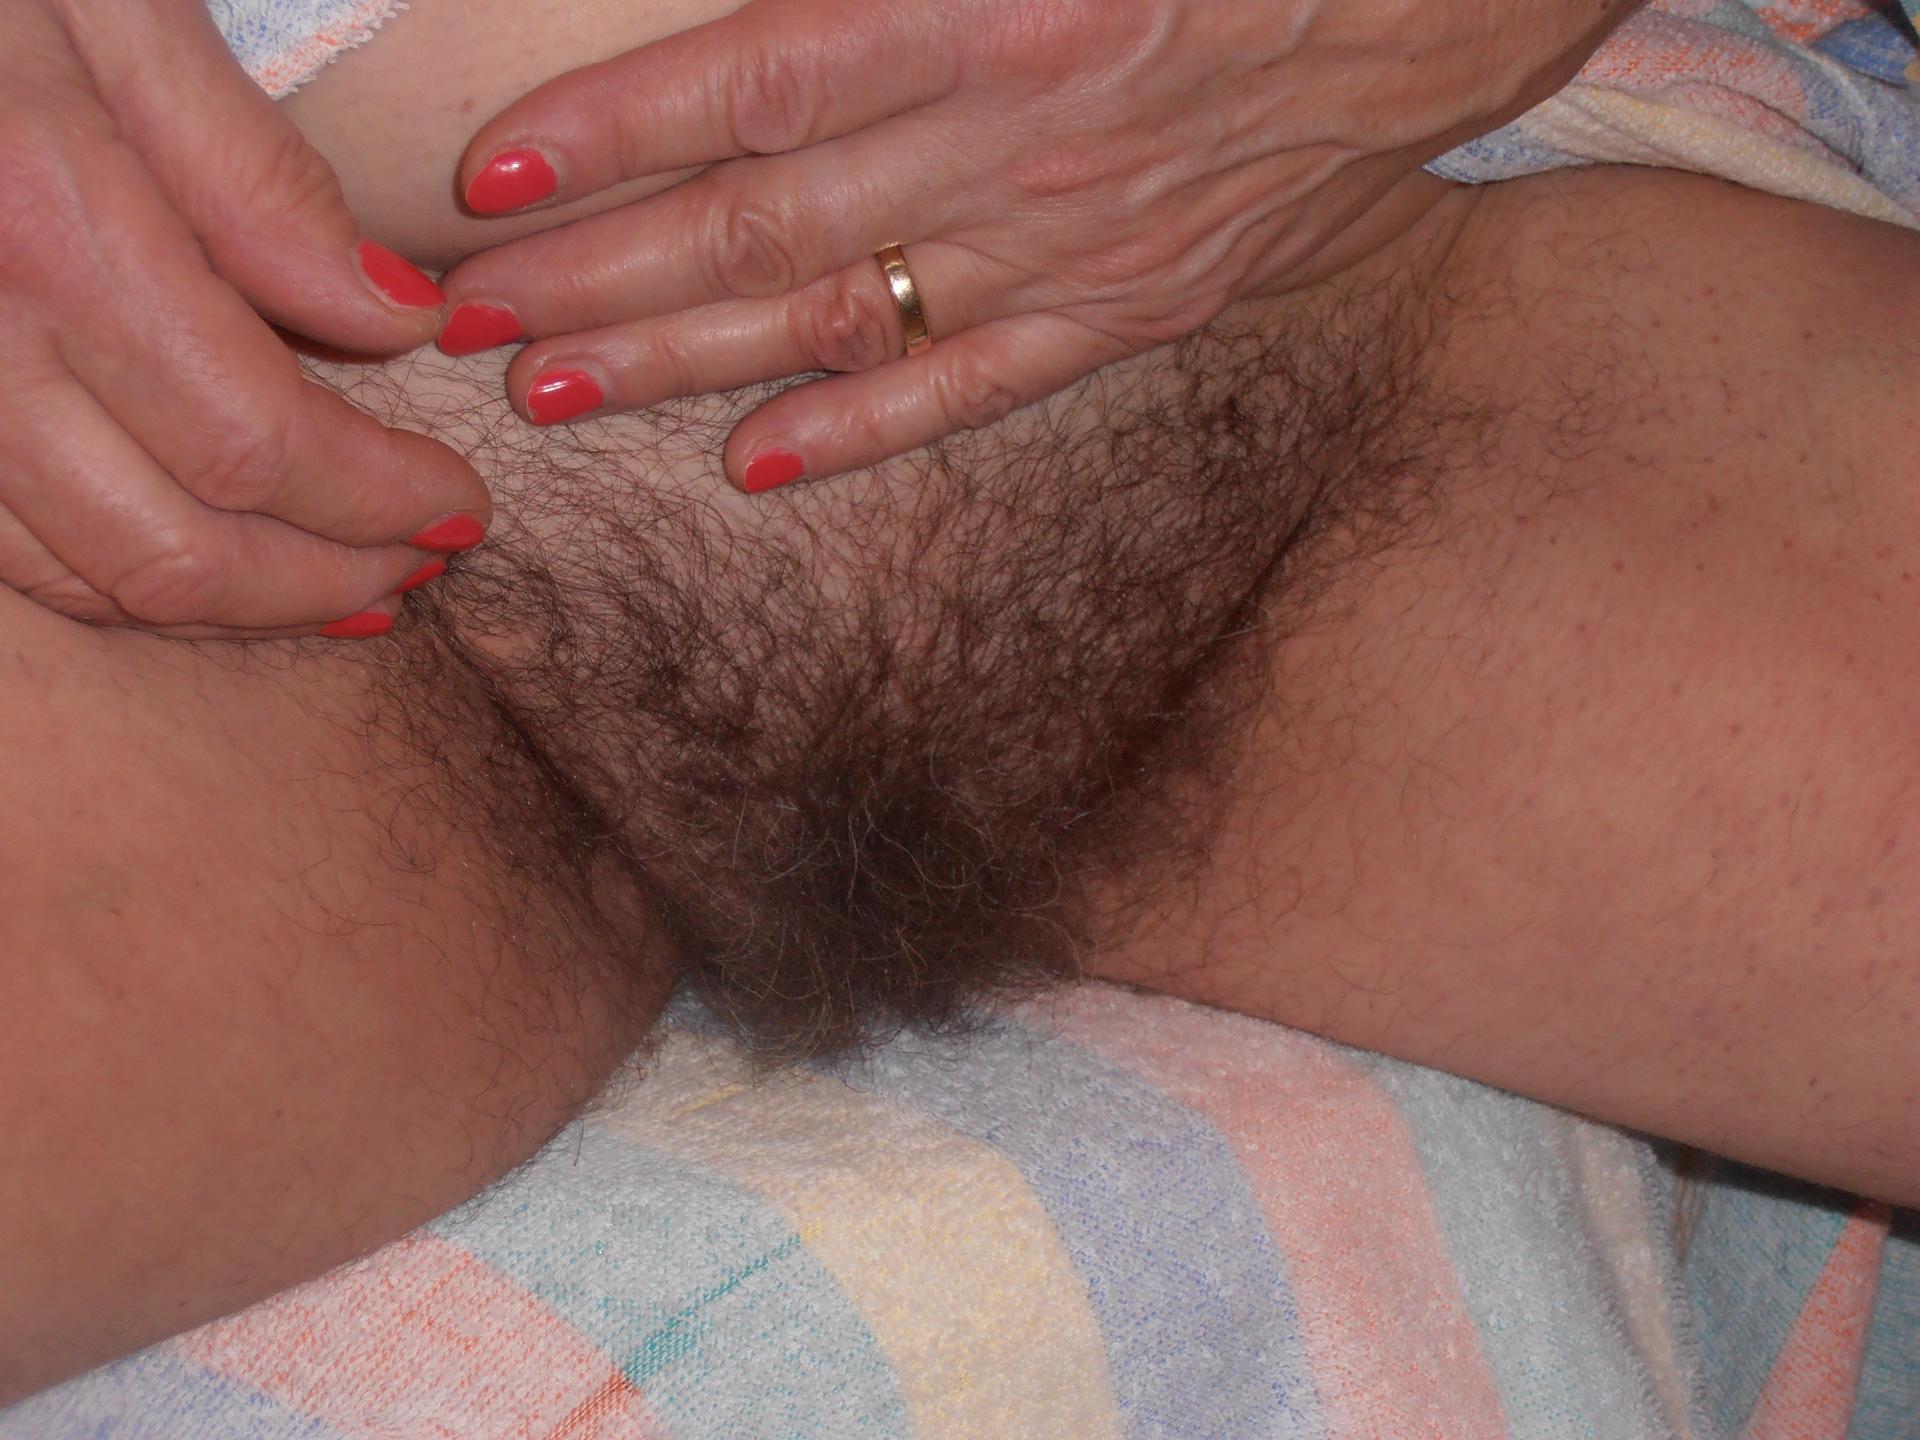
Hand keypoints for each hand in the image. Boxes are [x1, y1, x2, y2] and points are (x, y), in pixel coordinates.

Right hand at [0, 0, 488, 637]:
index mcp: (43, 231)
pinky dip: (132, 580)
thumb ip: (256, 180)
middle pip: (179, 548)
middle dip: (331, 578)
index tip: (464, 497)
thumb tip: (399, 320)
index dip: (381, 497)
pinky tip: (217, 560)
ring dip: (243, 604)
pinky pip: (12, 556)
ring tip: (354, 581)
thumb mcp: (112, 9)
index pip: (259, 439)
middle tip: (427, 558)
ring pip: (91, 577)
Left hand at [437, 0, 1634, 490]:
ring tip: (552, 395)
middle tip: (467, 320)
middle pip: (763, 223)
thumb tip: (769, 11)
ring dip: (683, 362)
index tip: (493, 175)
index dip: (615, 131)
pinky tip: (754, 464)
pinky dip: (861, 428)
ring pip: (840, 319)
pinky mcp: (1134, 308)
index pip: (759, 76)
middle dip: (600, 275)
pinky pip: (972, 385)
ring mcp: (1075, 240)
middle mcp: (1020, 133)